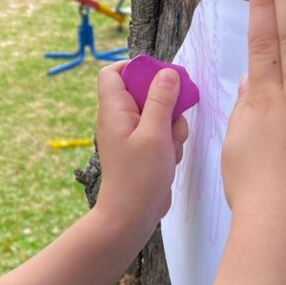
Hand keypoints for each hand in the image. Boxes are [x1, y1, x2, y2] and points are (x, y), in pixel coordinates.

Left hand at [95, 63, 187, 236]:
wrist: (131, 216)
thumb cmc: (139, 177)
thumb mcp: (155, 133)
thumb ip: (161, 100)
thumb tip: (167, 73)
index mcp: (114, 110)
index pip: (112, 73)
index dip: (135, 68)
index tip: (160, 77)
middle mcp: (119, 119)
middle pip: (144, 91)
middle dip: (166, 102)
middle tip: (173, 117)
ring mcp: (131, 134)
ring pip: (158, 113)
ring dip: (171, 126)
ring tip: (169, 147)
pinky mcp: (142, 149)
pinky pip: (161, 133)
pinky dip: (169, 142)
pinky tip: (169, 159)